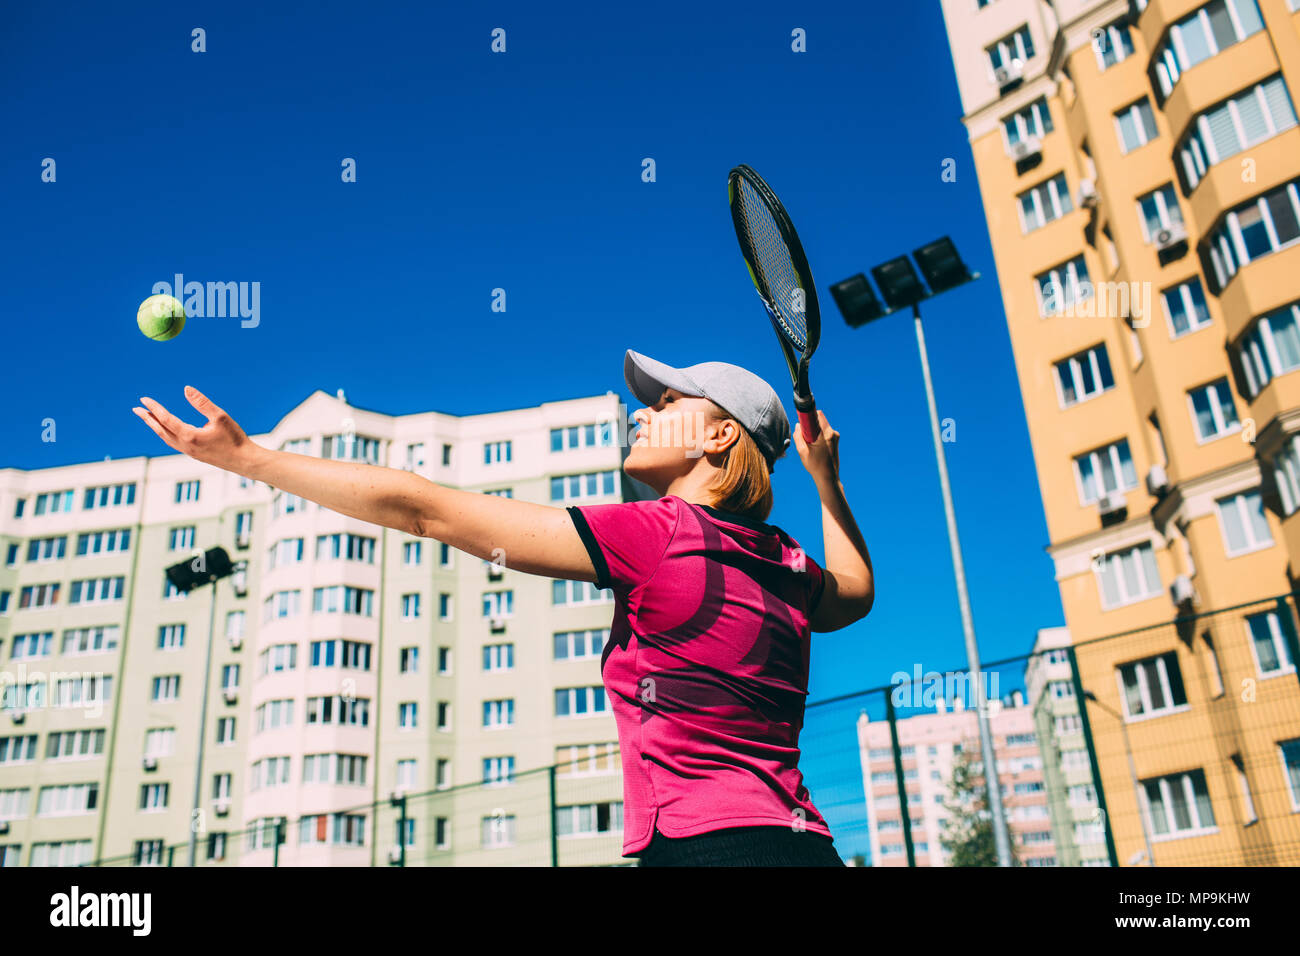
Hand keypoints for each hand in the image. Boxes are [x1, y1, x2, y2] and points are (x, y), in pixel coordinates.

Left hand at [133, 386, 257, 473]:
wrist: (244, 461)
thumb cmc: (235, 438)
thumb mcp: (220, 416)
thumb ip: (202, 402)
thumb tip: (186, 388)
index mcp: (190, 436)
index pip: (166, 419)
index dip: (154, 408)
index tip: (144, 399)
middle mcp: (185, 446)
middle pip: (160, 430)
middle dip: (148, 419)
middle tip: (136, 409)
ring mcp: (189, 452)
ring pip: (166, 438)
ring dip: (155, 427)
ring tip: (148, 418)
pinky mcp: (194, 454)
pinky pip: (173, 443)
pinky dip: (165, 434)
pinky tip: (167, 430)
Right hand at [793, 409, 838, 482]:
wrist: (828, 478)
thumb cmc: (815, 465)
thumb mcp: (802, 451)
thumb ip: (798, 436)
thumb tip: (798, 425)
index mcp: (827, 434)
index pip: (818, 415)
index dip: (808, 415)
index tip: (801, 420)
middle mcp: (833, 433)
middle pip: (819, 421)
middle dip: (809, 426)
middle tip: (804, 438)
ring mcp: (836, 437)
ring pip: (821, 428)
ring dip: (813, 433)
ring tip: (810, 447)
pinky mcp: (835, 442)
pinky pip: (824, 434)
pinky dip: (817, 438)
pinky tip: (815, 450)